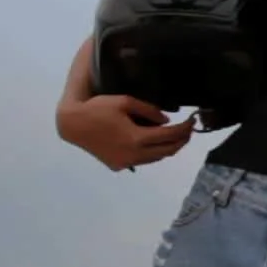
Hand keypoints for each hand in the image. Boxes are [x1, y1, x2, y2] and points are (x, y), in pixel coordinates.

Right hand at [56, 94, 195, 171]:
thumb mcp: (125, 101)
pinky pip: (142, 161)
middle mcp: (133, 155)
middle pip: (167, 151)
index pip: (169, 136)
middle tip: (189, 130)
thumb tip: (166, 120)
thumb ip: (149, 111)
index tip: (193, 121)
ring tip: (175, 136)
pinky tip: (154, 143)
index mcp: (136, 138)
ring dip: (168, 148)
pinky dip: (152, 153)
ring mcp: (125, 163)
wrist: (73, 124)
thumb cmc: (98, 108)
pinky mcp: (118, 165)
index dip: (184, 129)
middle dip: (181, 141)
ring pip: (155, 159)